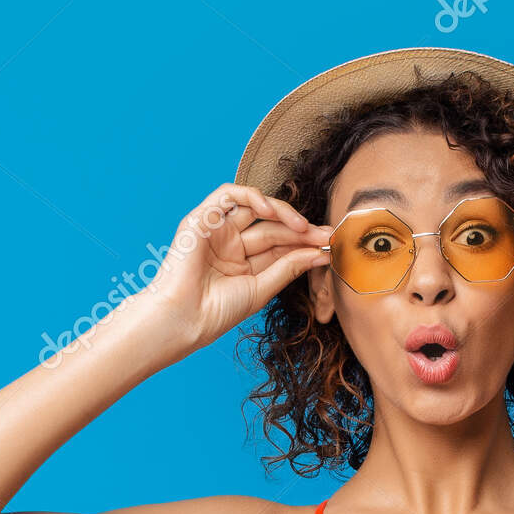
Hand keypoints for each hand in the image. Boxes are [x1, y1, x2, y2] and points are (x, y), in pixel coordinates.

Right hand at [143, 183, 329, 361]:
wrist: (185, 318)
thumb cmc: (217, 312)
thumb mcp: (262, 288)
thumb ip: (289, 267)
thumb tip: (320, 252)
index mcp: (243, 264)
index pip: (280, 246)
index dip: (304, 244)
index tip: (328, 246)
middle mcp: (231, 244)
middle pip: (272, 228)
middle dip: (300, 230)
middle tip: (325, 234)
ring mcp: (217, 230)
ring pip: (254, 208)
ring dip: (281, 212)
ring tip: (302, 226)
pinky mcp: (202, 218)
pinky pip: (229, 195)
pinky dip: (251, 196)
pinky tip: (270, 209)